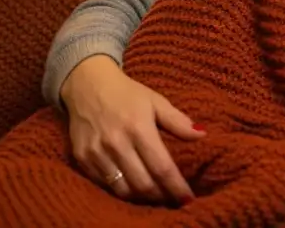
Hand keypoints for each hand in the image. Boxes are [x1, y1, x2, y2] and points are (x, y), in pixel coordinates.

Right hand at [60, 55, 205, 202]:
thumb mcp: (156, 101)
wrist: (86, 85)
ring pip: (122, 189)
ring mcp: (96, 152)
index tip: (188, 198)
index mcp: (138, 127)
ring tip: (156, 196)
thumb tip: (202, 134)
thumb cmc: (127, 94)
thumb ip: (178, 121)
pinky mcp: (82, 158)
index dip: (176, 187)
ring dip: (141, 197)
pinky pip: (104, 184)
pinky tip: (133, 188)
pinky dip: (120, 190)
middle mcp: (116, 143)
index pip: (162, 167)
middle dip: (161, 196)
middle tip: (173, 199)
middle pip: (143, 184)